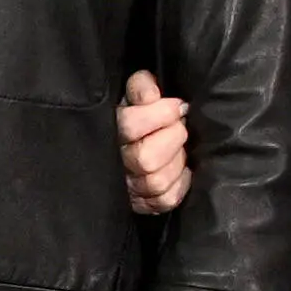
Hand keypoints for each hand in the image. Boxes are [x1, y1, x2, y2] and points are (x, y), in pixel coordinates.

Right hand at [116, 70, 193, 215]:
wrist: (132, 148)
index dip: (161, 113)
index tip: (179, 106)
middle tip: (180, 128)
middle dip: (172, 139)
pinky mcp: (144, 204)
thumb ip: (141, 86)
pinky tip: (179, 169)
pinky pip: (167, 199)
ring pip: (157, 181)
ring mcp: (129, 187)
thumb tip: (151, 93)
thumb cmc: (138, 119)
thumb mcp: (134, 95)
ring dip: (177, 162)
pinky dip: (180, 183)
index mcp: (111, 130)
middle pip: (145, 158)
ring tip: (179, 149)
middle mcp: (116, 162)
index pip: (129, 125)